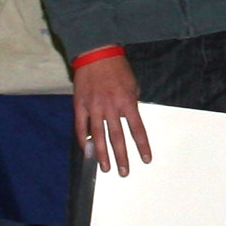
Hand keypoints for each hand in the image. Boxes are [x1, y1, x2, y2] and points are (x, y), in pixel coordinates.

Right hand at [72, 52, 146, 175]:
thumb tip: (130, 118)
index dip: (142, 146)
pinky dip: (83, 140)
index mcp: (127, 102)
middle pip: (117, 137)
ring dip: (102, 154)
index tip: (146, 159)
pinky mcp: (80, 105)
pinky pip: (80, 127)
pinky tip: (87, 152)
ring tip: (105, 167)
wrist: (96, 53)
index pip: (137, 129)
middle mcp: (111, 107)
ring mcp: (93, 107)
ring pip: (98, 136)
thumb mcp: (133, 84)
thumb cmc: (118, 68)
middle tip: (124, 171)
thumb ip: (132, 102)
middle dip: (121, 156)